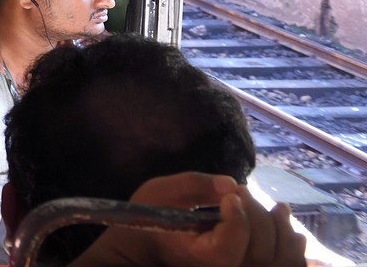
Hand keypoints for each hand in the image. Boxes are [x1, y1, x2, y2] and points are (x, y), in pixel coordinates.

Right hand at [76, 173, 304, 266]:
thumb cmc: (150, 219)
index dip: (238, 217)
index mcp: (199, 257)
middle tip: (241, 193)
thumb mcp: (161, 192)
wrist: (147, 248)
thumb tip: (232, 184)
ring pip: (280, 263)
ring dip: (286, 232)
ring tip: (279, 209)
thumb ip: (194, 185)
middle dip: (258, 215)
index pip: (230, 245)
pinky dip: (295, 250)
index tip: (230, 193)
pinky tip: (292, 231)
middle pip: (260, 251)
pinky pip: (284, 266)